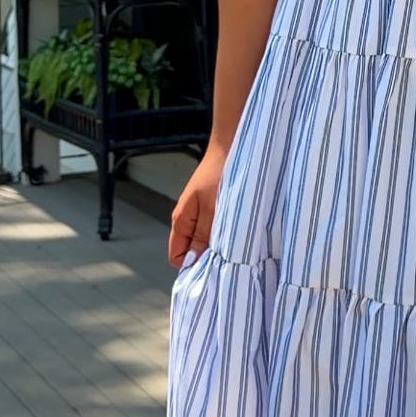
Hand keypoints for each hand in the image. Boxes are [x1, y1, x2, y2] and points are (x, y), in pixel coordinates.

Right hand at [168, 140, 228, 266]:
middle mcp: (187, 220)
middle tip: (229, 260)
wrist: (230, 147)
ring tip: (236, 245)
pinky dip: (224, 234)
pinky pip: (213, 230)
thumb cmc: (221, 175)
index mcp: (182, 221)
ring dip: (218, 246)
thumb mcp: (214, 209)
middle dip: (207, 259)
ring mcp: (199, 214)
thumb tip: (194, 263)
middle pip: (190, 252)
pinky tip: (239, 232)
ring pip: (204, 241)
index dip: (192, 267)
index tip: (213, 269)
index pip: (176, 257)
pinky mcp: (211, 208)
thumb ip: (204, 236)